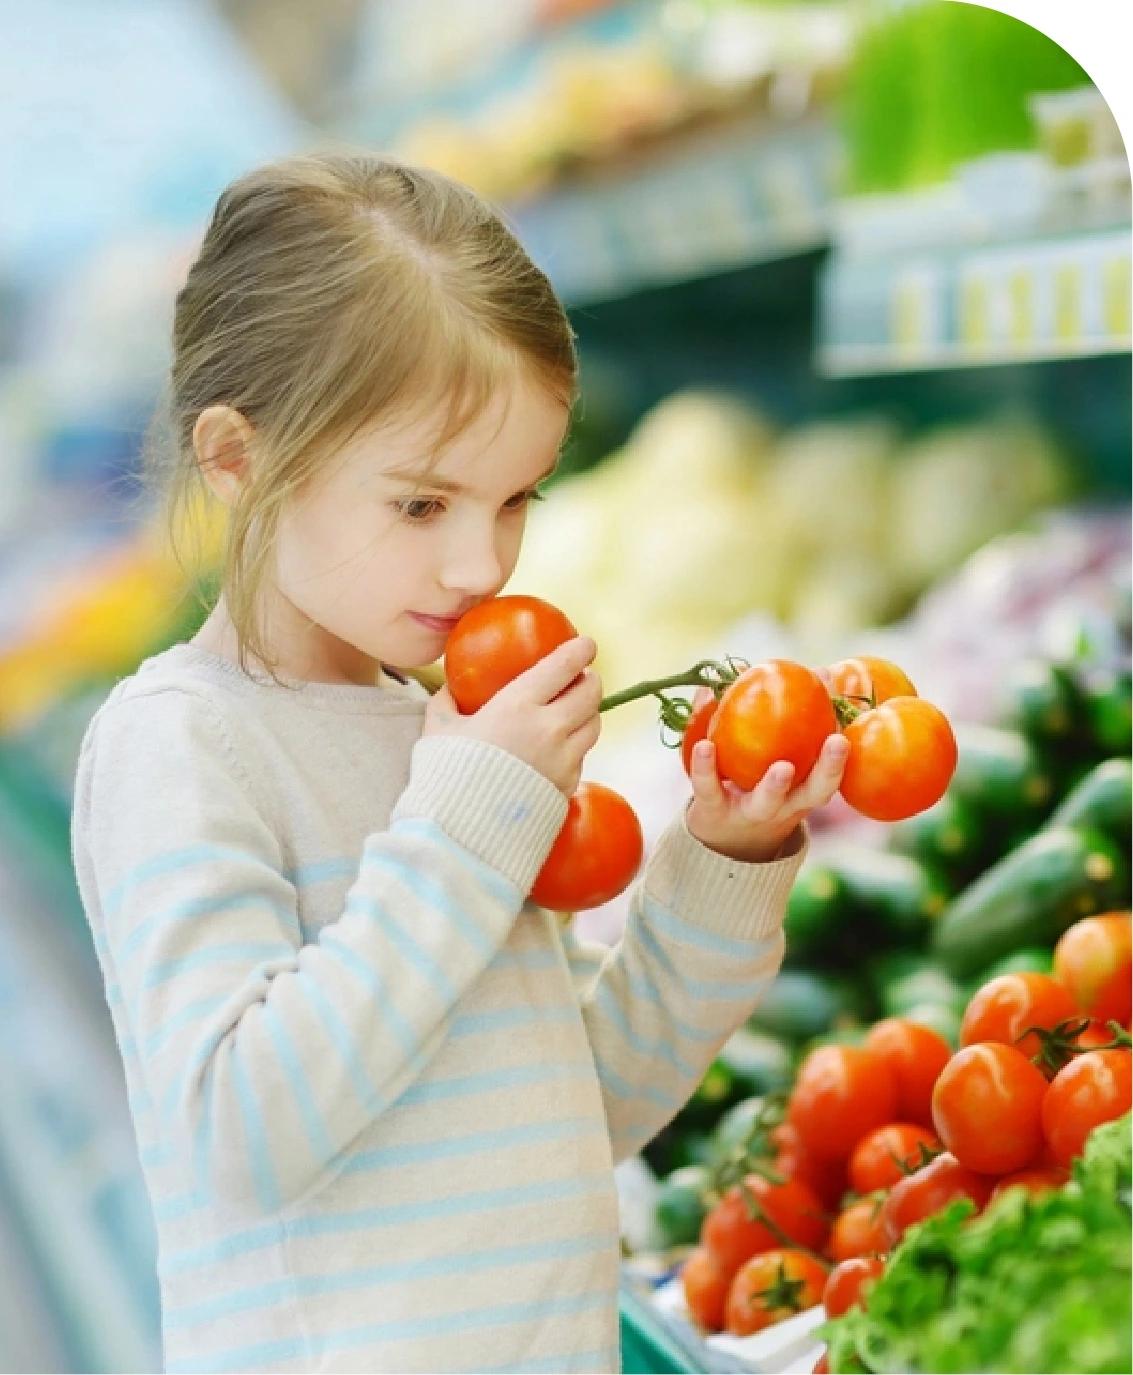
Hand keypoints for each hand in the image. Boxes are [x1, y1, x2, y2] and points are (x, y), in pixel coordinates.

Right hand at [422, 636, 601, 795]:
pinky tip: (558, 750)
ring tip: (573, 712)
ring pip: (593, 726)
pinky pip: (581, 758)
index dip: (580, 650)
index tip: (586, 644)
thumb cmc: (445, 777)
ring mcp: (563, 761)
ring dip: (588, 713)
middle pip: (591, 693)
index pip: (563, 666)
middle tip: (580, 678)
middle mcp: (550, 729)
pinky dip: (575, 748)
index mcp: (518, 706)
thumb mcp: (438, 731)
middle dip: (590, 680)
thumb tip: (450, 688)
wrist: (462, 834)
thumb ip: (446, 703)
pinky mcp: (567, 788)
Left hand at [685, 689, 849, 861]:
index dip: (842, 752)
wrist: (721, 837)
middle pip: (813, 792)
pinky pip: (709, 788)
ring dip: (774, 784)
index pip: (832, 772)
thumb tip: (769, 666)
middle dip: (828, 769)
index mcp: (806, 789)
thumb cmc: (757, 786)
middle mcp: (785, 805)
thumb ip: (775, 716)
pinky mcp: (714, 809)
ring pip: (765, 801)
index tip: (850, 723)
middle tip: (837, 741)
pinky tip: (704, 745)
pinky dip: (706, 766)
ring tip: (782, 767)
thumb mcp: (774, 757)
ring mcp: (750, 810)